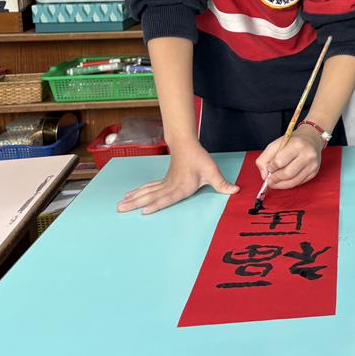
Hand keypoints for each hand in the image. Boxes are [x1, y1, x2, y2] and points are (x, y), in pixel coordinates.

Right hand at [117, 144, 237, 214]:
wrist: (186, 144)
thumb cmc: (199, 159)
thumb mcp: (212, 171)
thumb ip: (222, 184)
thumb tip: (235, 191)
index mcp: (181, 186)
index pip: (167, 197)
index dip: (156, 205)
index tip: (144, 210)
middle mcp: (170, 186)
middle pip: (151, 196)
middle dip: (136, 203)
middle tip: (120, 209)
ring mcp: (164, 183)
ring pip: (146, 192)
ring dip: (133, 198)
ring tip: (119, 205)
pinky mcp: (162, 181)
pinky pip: (147, 188)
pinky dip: (137, 193)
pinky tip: (128, 197)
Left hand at [256, 126, 323, 189]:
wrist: (312, 139)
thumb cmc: (292, 141)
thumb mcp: (276, 144)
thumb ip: (265, 158)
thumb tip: (264, 175)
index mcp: (297, 144)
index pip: (279, 161)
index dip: (271, 167)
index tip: (269, 168)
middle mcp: (307, 155)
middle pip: (287, 174)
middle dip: (275, 179)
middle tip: (269, 180)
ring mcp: (312, 165)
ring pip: (293, 182)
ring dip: (280, 185)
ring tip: (274, 182)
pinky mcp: (314, 172)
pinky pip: (298, 183)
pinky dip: (288, 184)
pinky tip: (284, 180)